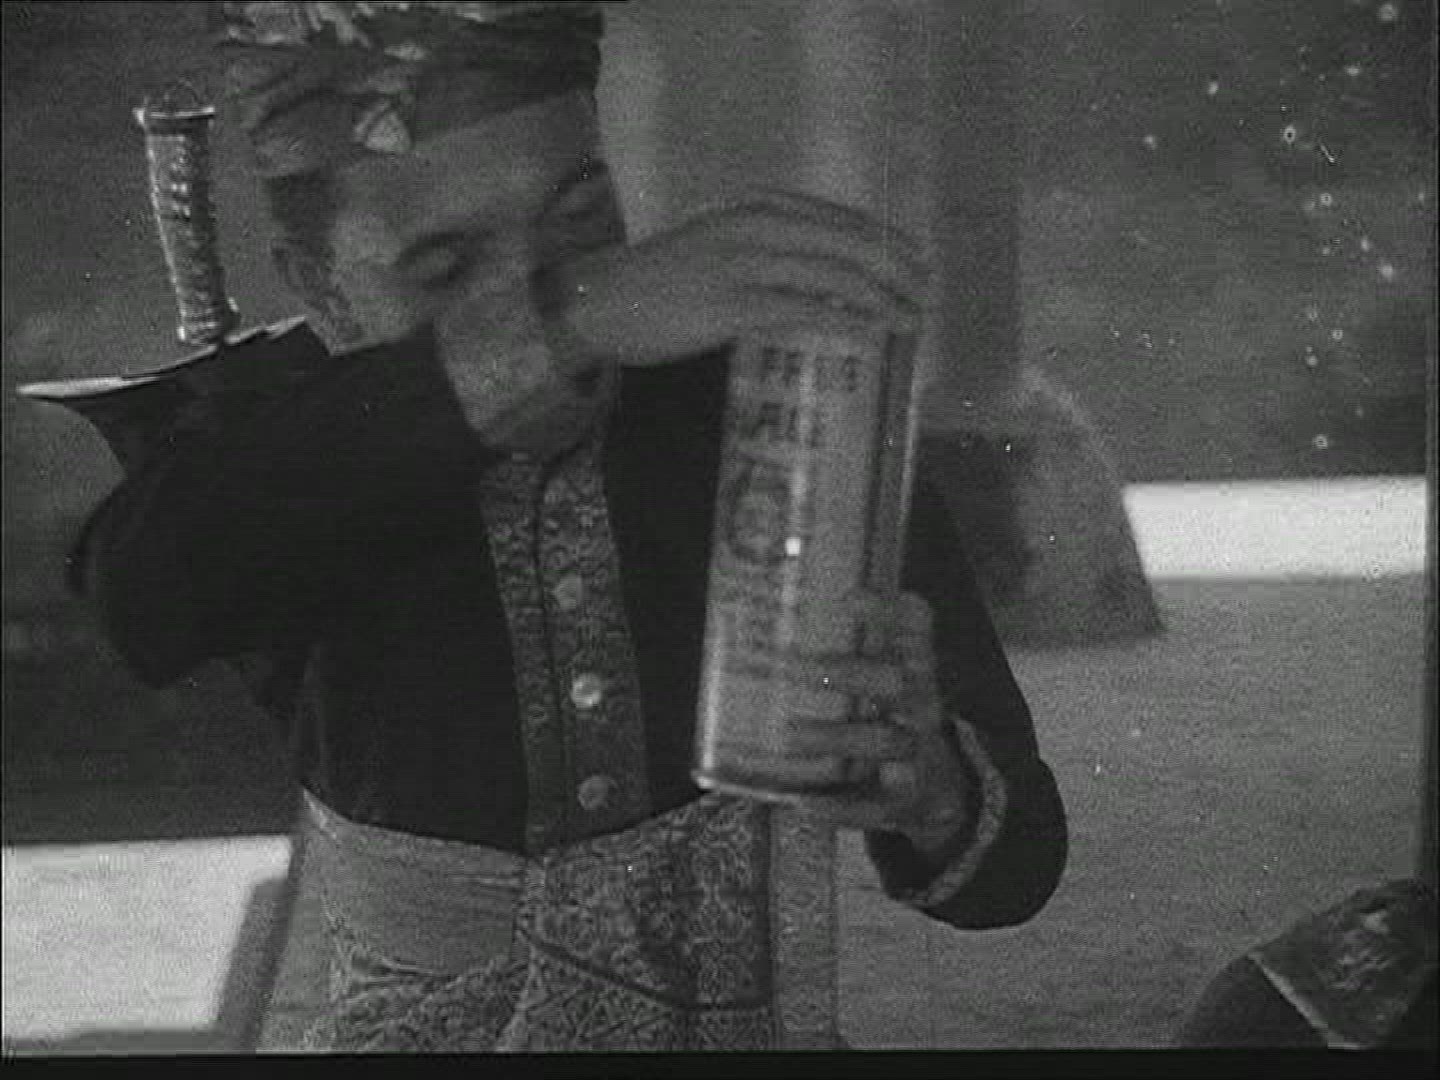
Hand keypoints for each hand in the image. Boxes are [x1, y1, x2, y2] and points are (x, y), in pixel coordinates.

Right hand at [540, 189, 929, 364]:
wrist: (600, 300)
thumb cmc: (660, 284)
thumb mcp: (720, 249)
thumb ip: (767, 253)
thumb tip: (821, 281)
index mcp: (757, 208)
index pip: (841, 219)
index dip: (887, 241)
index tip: (919, 263)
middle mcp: (756, 226)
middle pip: (849, 243)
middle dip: (898, 269)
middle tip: (927, 296)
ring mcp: (745, 263)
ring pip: (834, 275)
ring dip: (883, 298)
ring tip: (912, 320)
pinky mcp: (732, 304)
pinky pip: (804, 310)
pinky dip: (845, 321)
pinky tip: (874, 333)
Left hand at [774, 593, 974, 860]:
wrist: (940, 789)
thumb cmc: (895, 719)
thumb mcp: (887, 681)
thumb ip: (854, 649)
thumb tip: (776, 610)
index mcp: (917, 670)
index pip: (915, 630)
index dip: (888, 611)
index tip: (848, 596)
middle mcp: (922, 707)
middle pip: (899, 683)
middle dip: (850, 672)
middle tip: (797, 666)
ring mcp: (917, 754)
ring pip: (884, 740)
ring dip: (835, 735)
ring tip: (790, 734)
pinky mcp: (904, 801)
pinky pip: (875, 806)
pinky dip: (839, 808)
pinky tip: (804, 803)